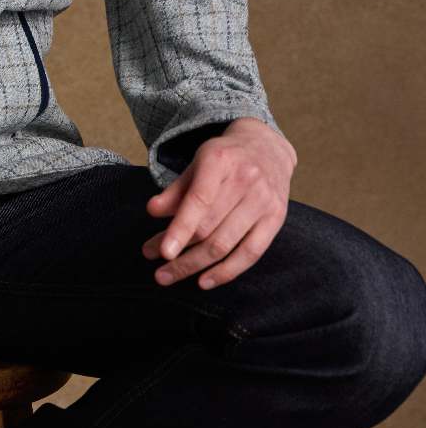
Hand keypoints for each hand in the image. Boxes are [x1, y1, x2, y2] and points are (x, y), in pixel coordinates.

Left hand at [142, 117, 296, 290]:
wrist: (266, 147)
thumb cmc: (224, 157)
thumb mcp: (196, 163)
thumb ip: (175, 189)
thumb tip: (152, 211)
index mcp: (219, 161)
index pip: (199, 200)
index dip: (180, 228)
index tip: (163, 252)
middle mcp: (245, 180)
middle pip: (209, 227)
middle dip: (180, 253)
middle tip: (156, 267)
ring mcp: (263, 201)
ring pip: (226, 244)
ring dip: (195, 266)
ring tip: (169, 275)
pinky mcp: (276, 219)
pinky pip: (251, 254)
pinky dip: (226, 272)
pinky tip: (204, 281)